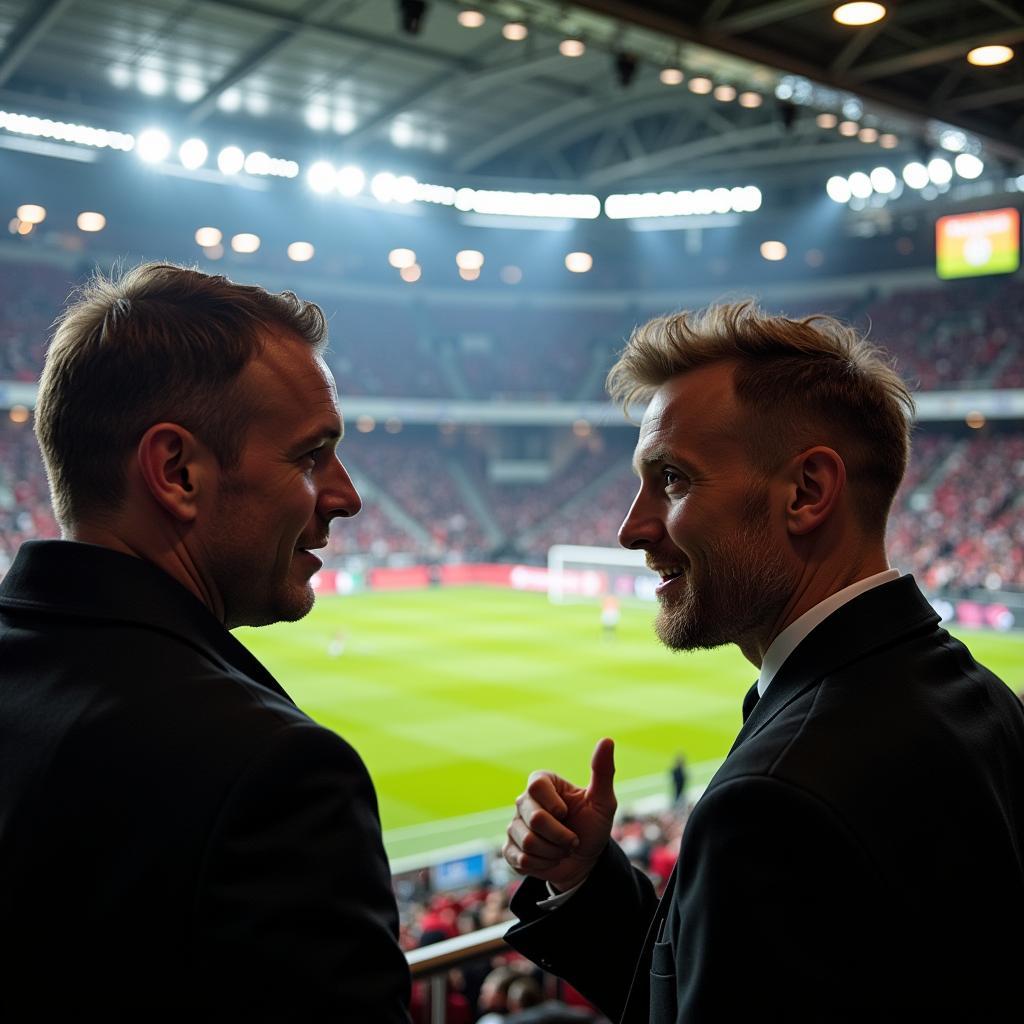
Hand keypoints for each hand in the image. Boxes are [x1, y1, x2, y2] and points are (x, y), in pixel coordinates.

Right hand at [503, 737, 616, 892]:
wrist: (584, 862)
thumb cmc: (593, 827)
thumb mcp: (602, 801)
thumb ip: (603, 771)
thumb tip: (607, 740)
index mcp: (542, 783)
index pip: (535, 786)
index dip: (555, 804)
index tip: (567, 812)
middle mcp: (524, 802)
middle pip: (534, 818)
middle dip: (561, 835)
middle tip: (573, 839)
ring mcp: (514, 826)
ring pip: (528, 842)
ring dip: (554, 852)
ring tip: (561, 849)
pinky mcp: (509, 850)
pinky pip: (521, 859)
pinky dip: (543, 865)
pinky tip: (549, 860)